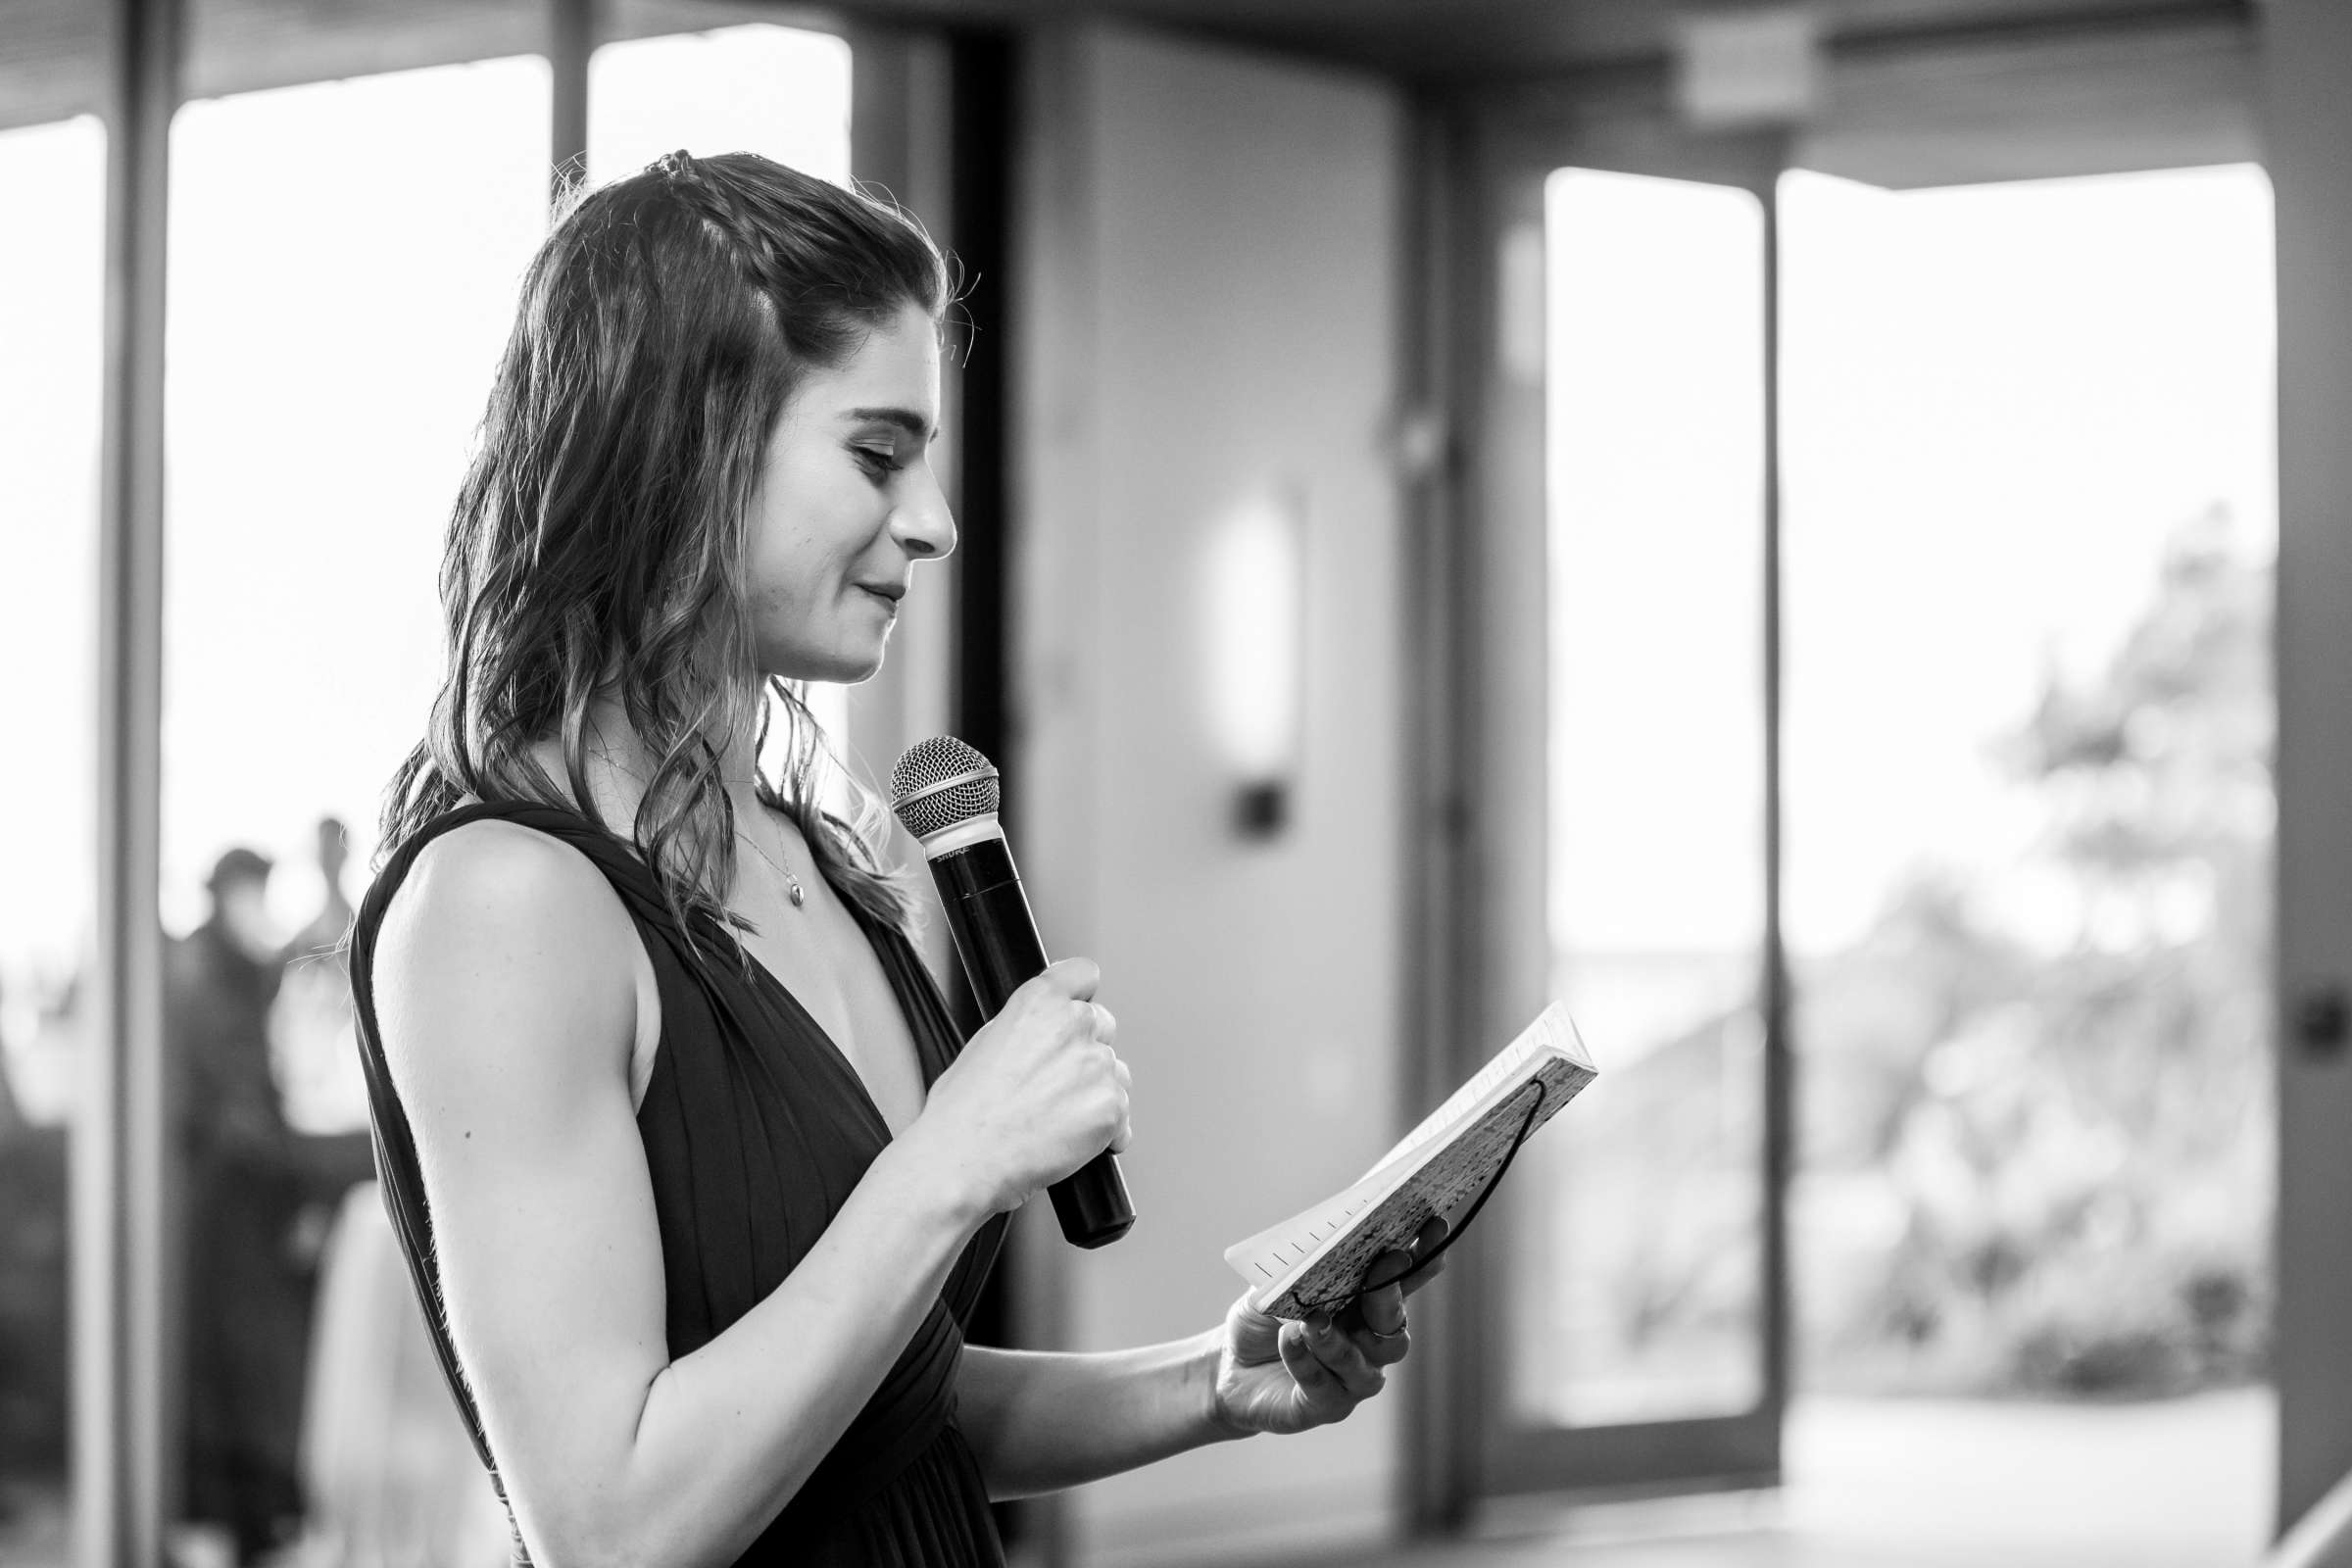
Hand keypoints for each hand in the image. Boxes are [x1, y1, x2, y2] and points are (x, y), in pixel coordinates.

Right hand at [906, 958, 1130, 1216]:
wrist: (965, 1159)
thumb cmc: (963, 1112)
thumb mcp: (984, 1042)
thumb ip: (1026, 1025)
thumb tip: (1041, 1030)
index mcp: (1039, 1002)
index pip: (1084, 974)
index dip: (1081, 994)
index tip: (1079, 1006)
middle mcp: (1073, 1025)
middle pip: (1103, 1025)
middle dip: (1086, 1050)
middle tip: (1057, 1082)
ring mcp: (1096, 1065)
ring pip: (1114, 1071)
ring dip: (1096, 1090)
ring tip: (1058, 1117)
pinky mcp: (1111, 1106)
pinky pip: (1122, 1114)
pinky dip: (1106, 1129)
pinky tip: (1073, 1139)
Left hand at [1209, 1216, 1449, 1437]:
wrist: (1228, 1368)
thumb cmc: (1264, 1319)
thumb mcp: (1277, 1282)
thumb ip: (1303, 1265)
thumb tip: (1324, 1236)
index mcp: (1366, 1304)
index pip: (1404, 1280)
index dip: (1424, 1256)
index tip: (1435, 1224)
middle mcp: (1369, 1343)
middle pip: (1395, 1328)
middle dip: (1389, 1297)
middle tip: (1382, 1267)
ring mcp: (1351, 1378)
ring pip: (1362, 1365)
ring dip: (1337, 1341)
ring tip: (1312, 1320)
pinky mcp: (1325, 1406)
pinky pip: (1322, 1386)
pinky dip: (1304, 1360)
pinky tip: (1288, 1341)